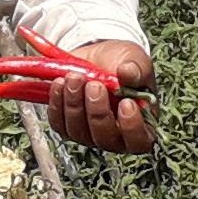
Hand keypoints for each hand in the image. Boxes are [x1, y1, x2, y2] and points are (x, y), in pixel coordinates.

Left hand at [50, 40, 155, 155]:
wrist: (97, 57)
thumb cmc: (121, 64)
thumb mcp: (135, 60)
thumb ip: (136, 69)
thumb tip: (127, 72)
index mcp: (140, 124)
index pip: (139, 140)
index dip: (132, 127)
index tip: (126, 103)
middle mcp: (114, 135)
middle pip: (104, 137)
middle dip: (97, 110)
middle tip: (94, 85)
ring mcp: (88, 133)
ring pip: (78, 131)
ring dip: (74, 104)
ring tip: (74, 78)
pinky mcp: (67, 125)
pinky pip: (59, 123)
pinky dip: (57, 103)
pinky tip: (60, 84)